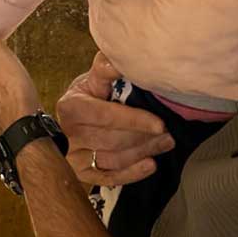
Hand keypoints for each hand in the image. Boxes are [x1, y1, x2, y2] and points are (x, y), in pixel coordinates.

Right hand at [56, 53, 174, 186]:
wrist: (74, 117)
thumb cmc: (89, 95)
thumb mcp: (94, 78)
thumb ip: (105, 68)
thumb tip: (117, 59)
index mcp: (71, 106)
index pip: (106, 116)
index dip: (134, 120)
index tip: (160, 124)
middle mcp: (69, 133)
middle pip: (112, 140)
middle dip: (144, 138)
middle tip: (168, 135)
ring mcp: (73, 155)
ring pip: (112, 159)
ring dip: (142, 153)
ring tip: (164, 145)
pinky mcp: (81, 173)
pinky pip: (107, 177)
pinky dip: (131, 173)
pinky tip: (150, 165)